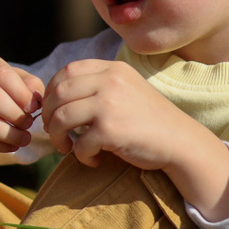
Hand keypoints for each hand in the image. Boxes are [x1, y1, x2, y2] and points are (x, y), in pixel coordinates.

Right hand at [0, 49, 45, 153]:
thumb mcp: (9, 77)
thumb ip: (28, 84)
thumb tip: (37, 101)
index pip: (1, 73)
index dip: (21, 93)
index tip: (34, 108)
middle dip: (15, 114)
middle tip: (29, 123)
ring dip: (9, 134)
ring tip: (24, 138)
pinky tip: (11, 146)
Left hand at [42, 59, 228, 215]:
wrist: (180, 141)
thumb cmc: (148, 120)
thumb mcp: (126, 89)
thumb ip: (97, 86)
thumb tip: (55, 98)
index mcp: (112, 69)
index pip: (67, 70)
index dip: (51, 91)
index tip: (51, 109)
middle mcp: (110, 81)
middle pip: (58, 94)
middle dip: (47, 115)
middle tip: (52, 132)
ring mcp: (109, 105)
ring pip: (60, 118)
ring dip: (56, 137)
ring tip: (66, 147)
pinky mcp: (110, 130)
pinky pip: (79, 144)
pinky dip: (81, 156)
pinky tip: (93, 159)